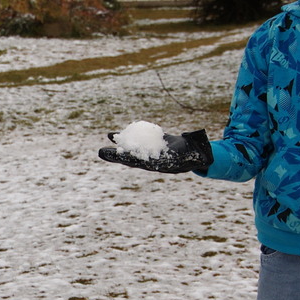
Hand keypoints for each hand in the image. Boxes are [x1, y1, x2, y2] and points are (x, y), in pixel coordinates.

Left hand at [98, 129, 213, 173]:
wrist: (193, 154)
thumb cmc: (195, 154)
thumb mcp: (193, 154)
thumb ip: (193, 153)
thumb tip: (199, 152)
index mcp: (159, 165)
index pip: (142, 162)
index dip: (130, 159)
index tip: (118, 156)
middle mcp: (151, 161)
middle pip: (130, 159)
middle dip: (115, 156)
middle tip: (100, 152)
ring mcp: (148, 154)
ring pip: (128, 151)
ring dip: (115, 147)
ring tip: (102, 144)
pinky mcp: (146, 147)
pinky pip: (132, 143)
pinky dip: (123, 138)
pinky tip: (112, 134)